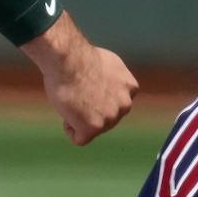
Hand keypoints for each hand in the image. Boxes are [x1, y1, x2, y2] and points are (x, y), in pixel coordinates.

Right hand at [25, 17, 136, 144]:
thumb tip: (108, 84)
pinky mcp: (94, 128)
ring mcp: (111, 118)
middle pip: (106, 117)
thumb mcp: (107, 64)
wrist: (68, 59)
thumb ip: (113, 79)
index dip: (97, 98)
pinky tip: (66, 112)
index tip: (87, 88)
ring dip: (80, 119)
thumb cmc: (79, 57)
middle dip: (91, 110)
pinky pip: (79, 139)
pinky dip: (70, 129)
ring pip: (92, 128)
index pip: (115, 103)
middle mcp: (125, 104)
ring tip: (72, 99)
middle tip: (76, 93)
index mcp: (131, 88)